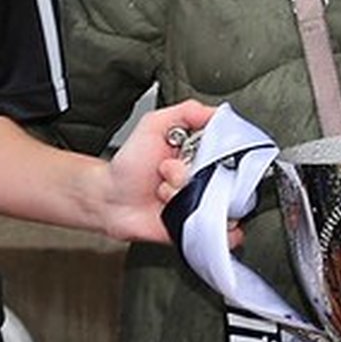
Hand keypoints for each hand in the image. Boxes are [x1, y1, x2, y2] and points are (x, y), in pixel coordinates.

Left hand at [105, 99, 215, 243]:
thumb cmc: (130, 165)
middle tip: (168, 171)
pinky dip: (207, 224)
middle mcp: (205, 178)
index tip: (193, 151)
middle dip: (194, 174)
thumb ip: (187, 111)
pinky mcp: (198, 226)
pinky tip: (180, 211)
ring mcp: (203, 202)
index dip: (214, 150)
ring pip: (219, 202)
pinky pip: (221, 229)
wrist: (110, 200)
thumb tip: (218, 112)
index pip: (229, 150)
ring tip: (165, 193)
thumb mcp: (154, 125)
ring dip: (187, 196)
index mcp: (201, 154)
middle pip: (227, 178)